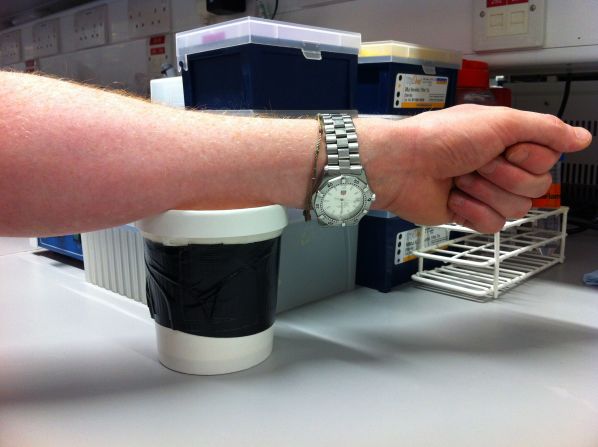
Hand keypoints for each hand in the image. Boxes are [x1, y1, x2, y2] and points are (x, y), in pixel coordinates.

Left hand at [359, 104, 592, 232]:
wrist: (402, 165)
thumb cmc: (440, 138)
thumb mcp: (499, 123)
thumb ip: (545, 130)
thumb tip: (581, 137)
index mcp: (509, 141)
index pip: (548, 161)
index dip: (530, 158)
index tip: (509, 148)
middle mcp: (500, 166)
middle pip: (537, 188)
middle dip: (505, 176)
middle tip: (478, 162)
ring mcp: (485, 191)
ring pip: (516, 209)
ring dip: (485, 192)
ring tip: (461, 178)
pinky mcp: (469, 213)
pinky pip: (494, 224)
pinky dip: (472, 211)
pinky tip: (454, 197)